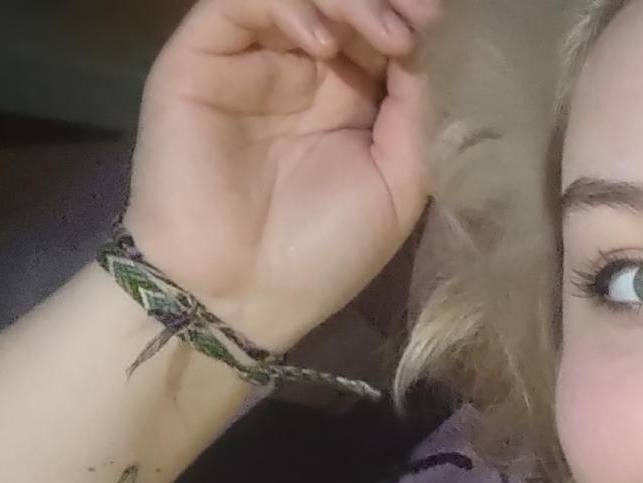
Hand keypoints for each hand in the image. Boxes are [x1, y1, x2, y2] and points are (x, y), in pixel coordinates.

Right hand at [123, 0, 442, 351]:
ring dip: (349, 1)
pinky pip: (237, 1)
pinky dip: (287, 5)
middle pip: (343, 3)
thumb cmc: (323, 251)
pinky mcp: (201, 58)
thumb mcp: (399, 184)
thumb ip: (416, 114)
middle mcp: (300, 69)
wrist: (242, 293)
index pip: (382, 31)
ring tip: (387, 38)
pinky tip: (323, 43)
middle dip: (386, 2)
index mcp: (350, 98)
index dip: (413, 18)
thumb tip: (431, 48)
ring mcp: (250, 59)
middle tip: (421, 20)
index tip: (441, 23)